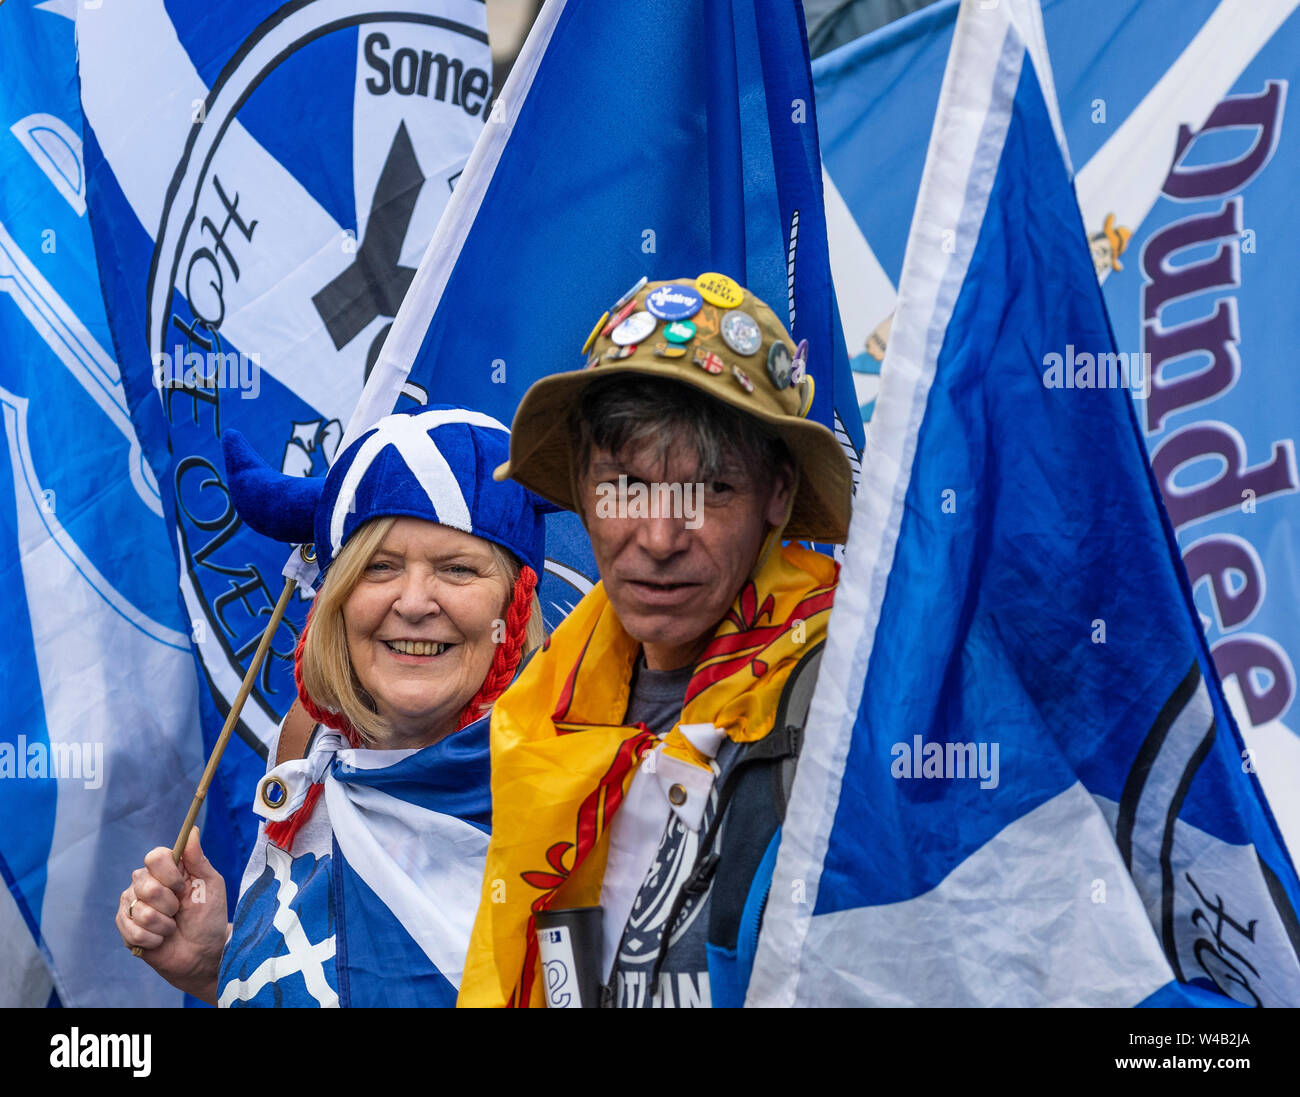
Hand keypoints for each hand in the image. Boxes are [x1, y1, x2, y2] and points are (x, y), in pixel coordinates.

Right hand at [116, 827, 228, 1004]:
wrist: (202, 952)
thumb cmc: (209, 916)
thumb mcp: (210, 884)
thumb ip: (198, 858)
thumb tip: (192, 830)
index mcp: (167, 869)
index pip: (155, 857)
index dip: (169, 874)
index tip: (182, 887)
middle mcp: (144, 882)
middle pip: (146, 885)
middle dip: (170, 904)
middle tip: (179, 911)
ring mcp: (131, 904)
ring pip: (141, 911)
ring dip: (164, 924)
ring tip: (172, 926)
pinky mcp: (124, 927)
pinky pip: (133, 931)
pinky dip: (154, 939)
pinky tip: (161, 939)